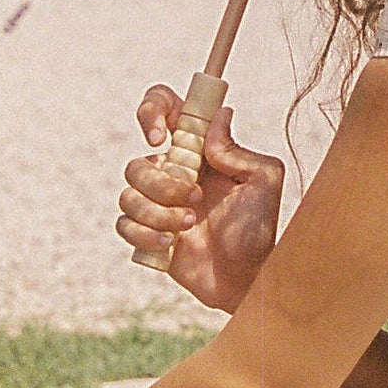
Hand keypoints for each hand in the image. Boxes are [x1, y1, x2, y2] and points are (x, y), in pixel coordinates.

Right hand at [118, 86, 285, 312]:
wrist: (247, 278)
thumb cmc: (258, 228)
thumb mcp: (262, 181)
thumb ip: (236, 149)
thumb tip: (219, 114)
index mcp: (199, 151)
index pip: (164, 109)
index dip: (152, 110)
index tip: (159, 137)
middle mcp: (174, 172)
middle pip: (139, 162)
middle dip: (164, 184)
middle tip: (196, 199)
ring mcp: (157, 203)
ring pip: (129, 194)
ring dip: (158, 212)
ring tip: (188, 225)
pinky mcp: (146, 233)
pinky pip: (124, 223)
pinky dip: (145, 233)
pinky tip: (170, 244)